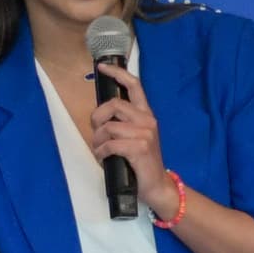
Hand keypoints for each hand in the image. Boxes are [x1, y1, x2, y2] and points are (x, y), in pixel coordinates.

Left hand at [85, 71, 165, 186]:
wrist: (157, 186)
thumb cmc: (141, 162)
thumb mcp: (135, 137)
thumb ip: (122, 123)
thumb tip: (100, 117)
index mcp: (146, 114)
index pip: (134, 85)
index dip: (117, 73)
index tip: (102, 67)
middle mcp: (148, 120)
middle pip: (114, 104)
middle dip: (97, 118)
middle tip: (96, 132)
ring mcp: (145, 134)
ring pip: (108, 127)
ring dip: (97, 141)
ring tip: (100, 151)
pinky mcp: (140, 148)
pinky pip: (110, 144)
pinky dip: (101, 152)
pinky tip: (103, 158)